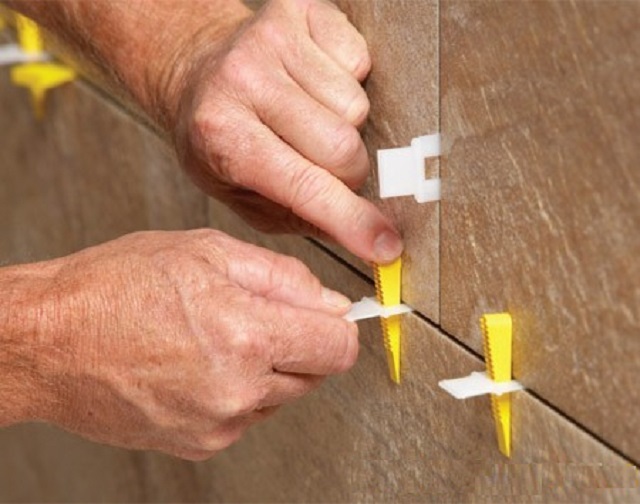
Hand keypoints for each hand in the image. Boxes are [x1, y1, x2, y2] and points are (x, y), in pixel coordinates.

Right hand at [33, 230, 356, 459]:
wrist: (48, 341)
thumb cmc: (113, 287)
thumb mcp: (206, 251)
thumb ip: (284, 278)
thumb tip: (332, 303)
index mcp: (245, 334)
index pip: (340, 348)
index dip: (339, 326)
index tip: (329, 317)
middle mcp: (238, 389)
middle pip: (316, 374)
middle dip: (301, 343)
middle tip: (256, 314)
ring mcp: (218, 423)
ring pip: (283, 395)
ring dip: (268, 366)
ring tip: (217, 335)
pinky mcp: (200, 443)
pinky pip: (248, 414)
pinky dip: (240, 389)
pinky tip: (200, 363)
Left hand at [169, 0, 402, 262]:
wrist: (196, 72)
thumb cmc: (219, 139)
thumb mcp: (240, 194)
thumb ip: (299, 215)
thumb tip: (366, 234)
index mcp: (222, 135)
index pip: (305, 186)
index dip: (353, 221)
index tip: (386, 245)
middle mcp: (243, 80)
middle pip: (344, 147)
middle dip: (348, 172)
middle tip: (323, 168)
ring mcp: (272, 38)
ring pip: (356, 105)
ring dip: (343, 124)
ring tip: (306, 119)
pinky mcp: (300, 10)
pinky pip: (361, 61)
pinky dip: (346, 82)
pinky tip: (313, 85)